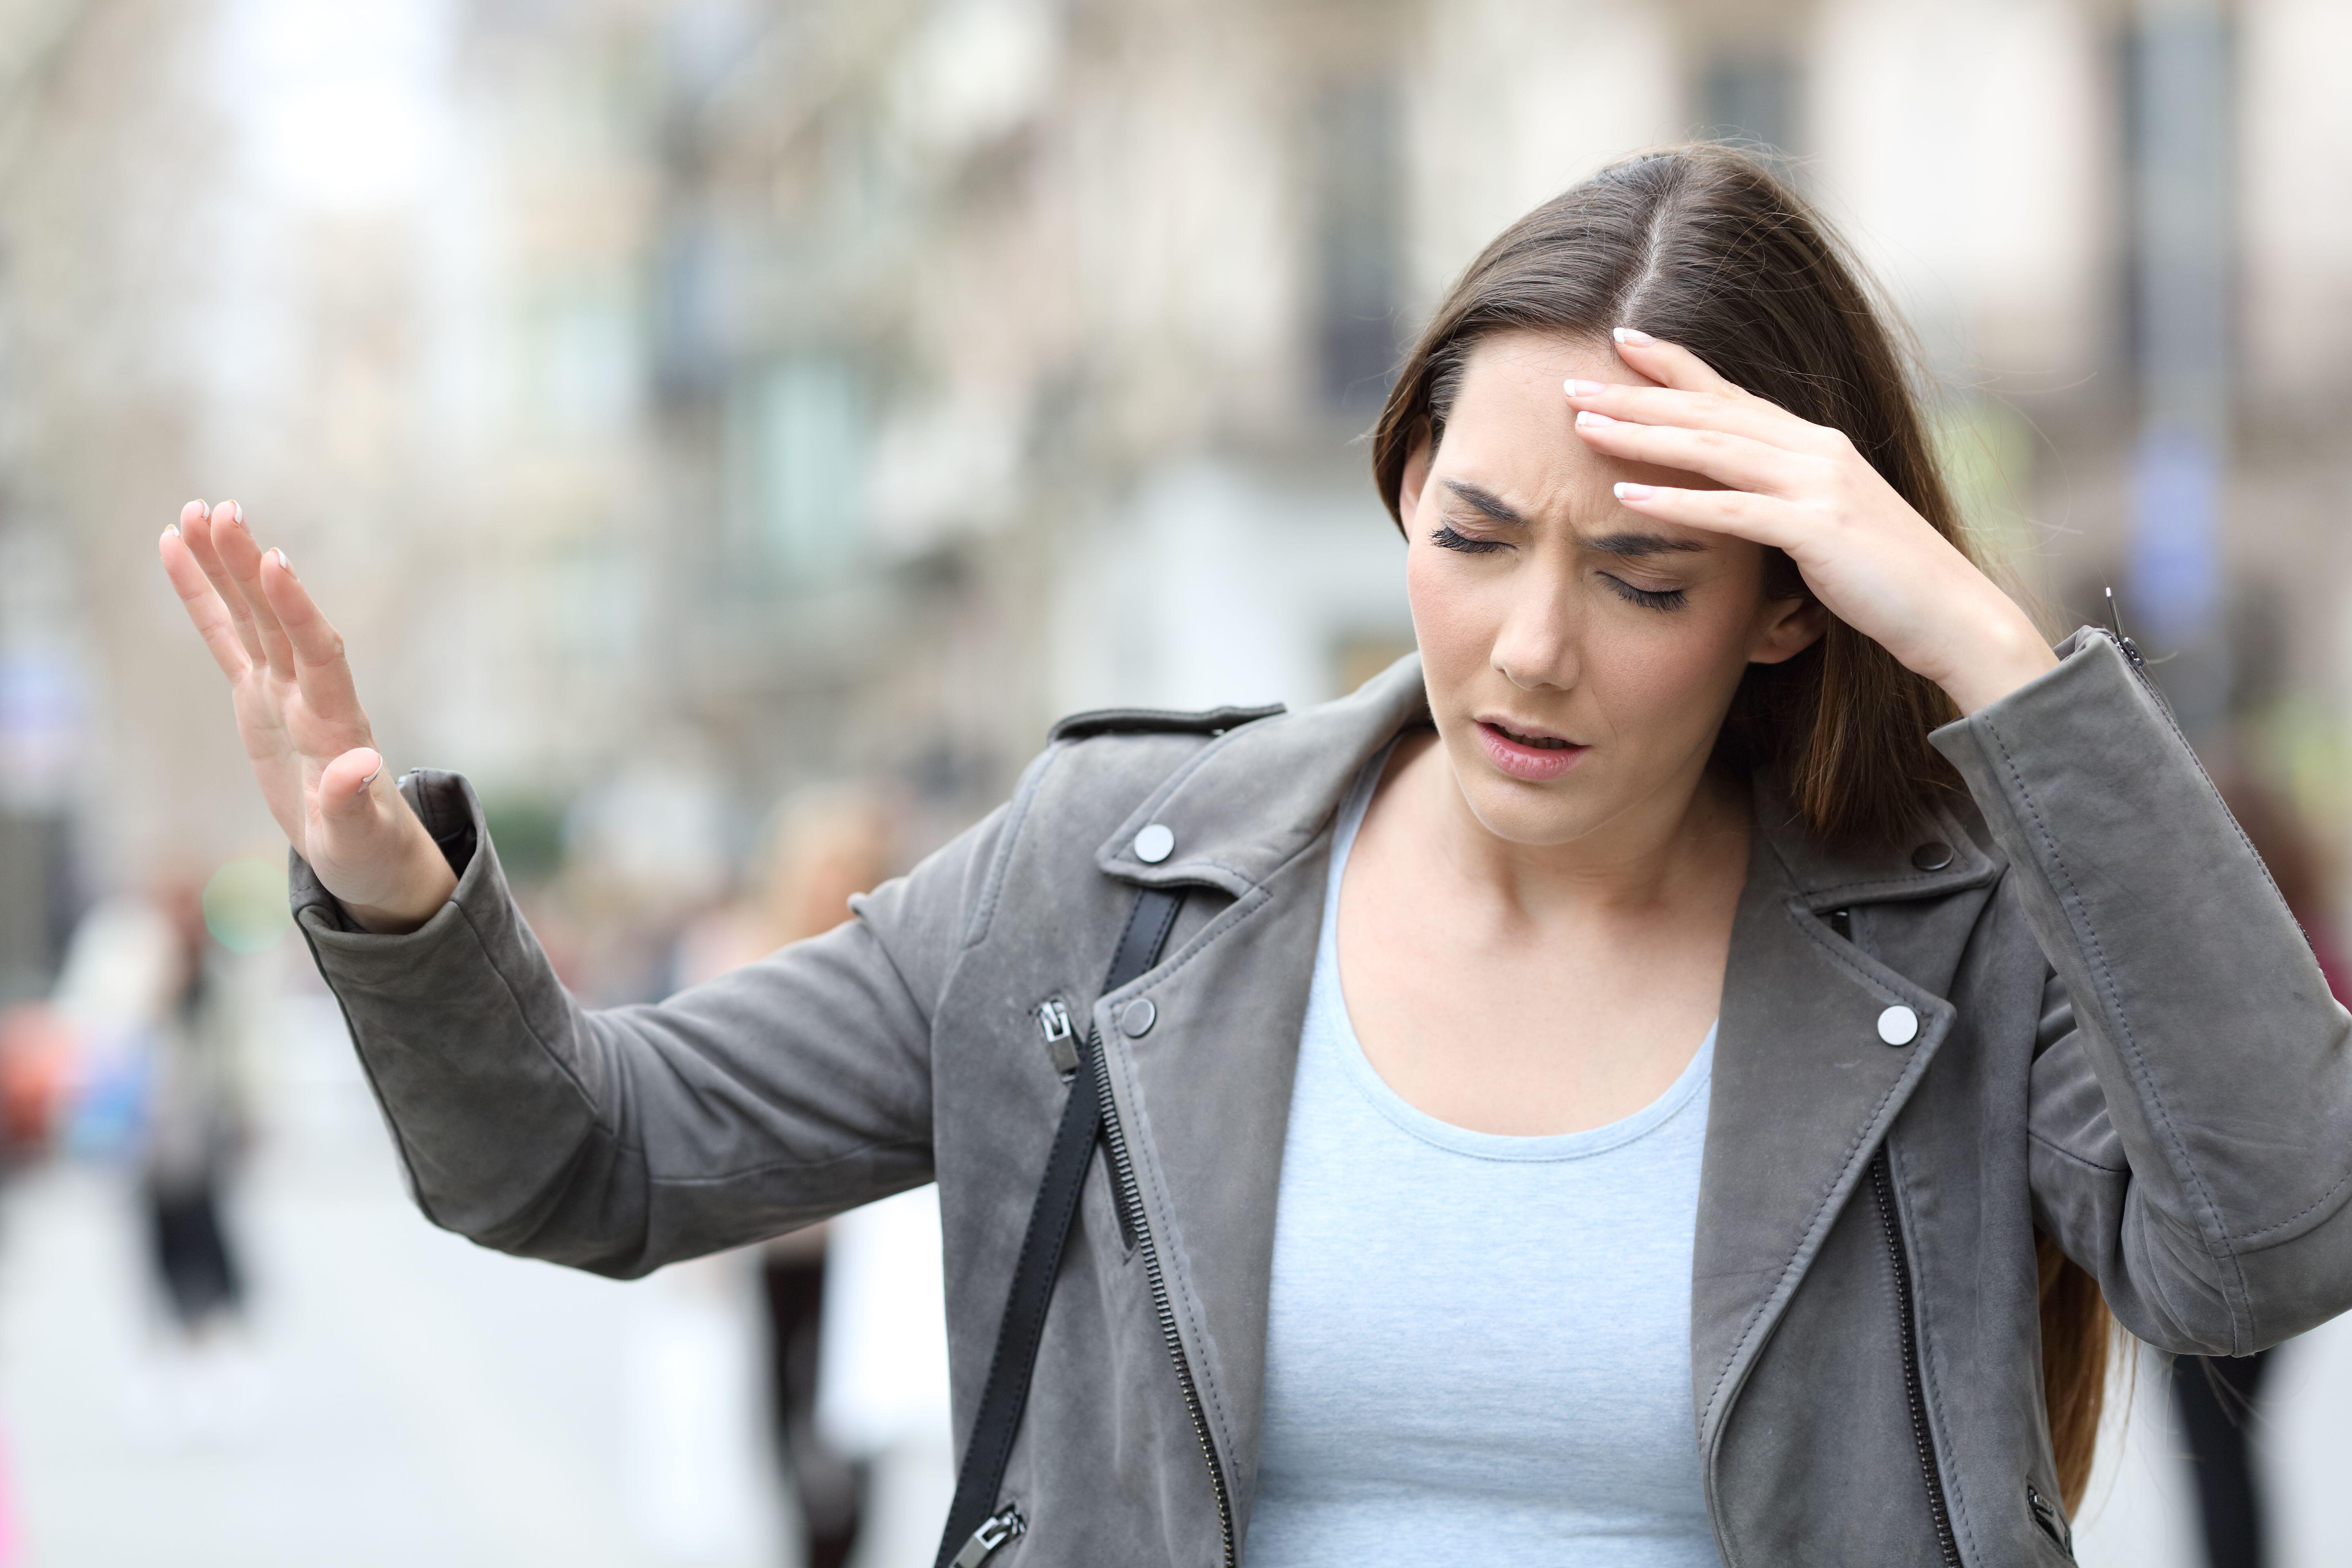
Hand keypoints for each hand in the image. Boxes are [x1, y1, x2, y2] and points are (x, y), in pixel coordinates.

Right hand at [158, 501, 456, 932]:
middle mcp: (309, 693)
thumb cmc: (366, 845)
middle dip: (248, 566)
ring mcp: (281, 689)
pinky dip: (203, 596)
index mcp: (335, 722)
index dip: (297, 609)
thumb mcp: (358, 835)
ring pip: (248, 617)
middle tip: (222, 511)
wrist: (364, 849)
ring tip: (195, 511)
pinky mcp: (257, 695)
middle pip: (277, 619)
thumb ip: (353, 802)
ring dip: (223, 565)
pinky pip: (224, 637)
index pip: (318, 652)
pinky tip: (175, 548)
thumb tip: (362, 766)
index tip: (274, 560)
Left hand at [1564, 329, 2054, 714]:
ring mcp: (1819, 486)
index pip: (1730, 396)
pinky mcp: (1818, 530)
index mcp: (1816, 446)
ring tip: (1583, 427)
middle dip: (1637, 395)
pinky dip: (1676, 501)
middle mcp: (1816, 451)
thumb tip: (1737, 494)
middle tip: (1573, 384)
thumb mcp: (1828, 524)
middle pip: (1708, 413)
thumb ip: (1784, 499)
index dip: (1674, 367)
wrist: (1955, 615)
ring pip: (1712, 448)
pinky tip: (1626, 496)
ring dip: (1643, 435)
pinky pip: (1732, 510)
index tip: (1622, 342)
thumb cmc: (1887, 580)